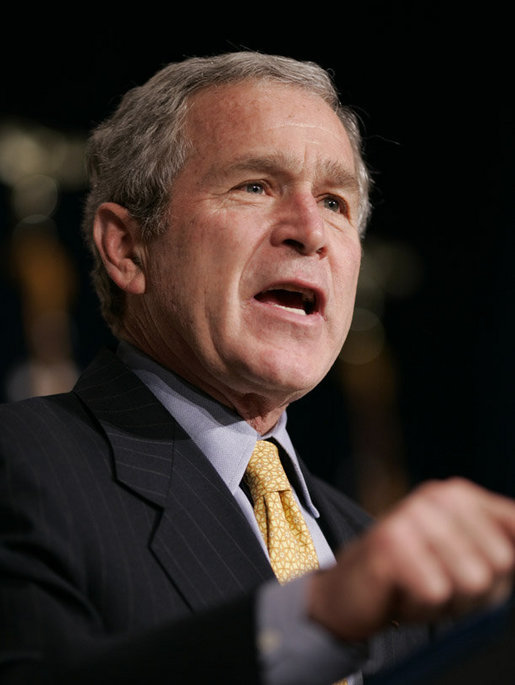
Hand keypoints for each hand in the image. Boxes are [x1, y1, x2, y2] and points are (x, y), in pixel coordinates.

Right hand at [308, 478, 514, 641]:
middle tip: (436, 581)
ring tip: (417, 586)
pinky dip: (421, 606)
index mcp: (458, 494)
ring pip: (471, 580)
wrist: (348, 592)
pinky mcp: (389, 542)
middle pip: (499, 563)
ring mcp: (411, 515)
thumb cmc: (414, 577)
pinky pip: (436, 592)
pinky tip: (400, 592)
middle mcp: (435, 496)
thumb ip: (506, 546)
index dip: (502, 569)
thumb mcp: (469, 561)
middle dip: (475, 590)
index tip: (469, 571)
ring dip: (447, 601)